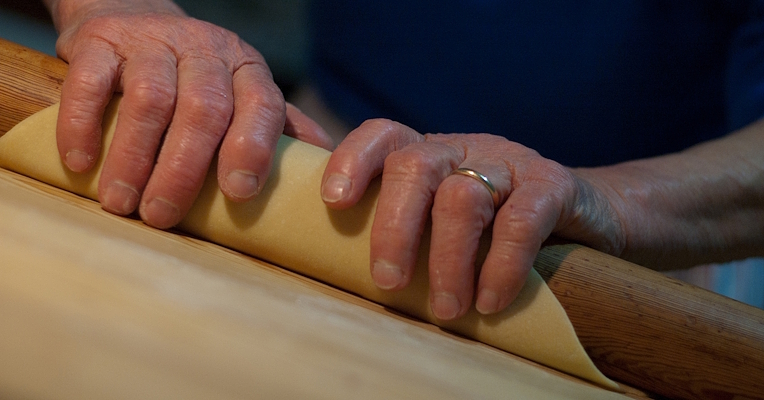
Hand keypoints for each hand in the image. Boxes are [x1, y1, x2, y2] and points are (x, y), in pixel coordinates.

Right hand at [49, 0, 330, 227]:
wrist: (136, 17)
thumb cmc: (199, 79)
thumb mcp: (244, 95)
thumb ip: (279, 131)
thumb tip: (322, 181)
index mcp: (247, 69)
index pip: (262, 105)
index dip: (254, 148)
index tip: (239, 195)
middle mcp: (206, 50)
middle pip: (204, 108)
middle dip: (184, 168)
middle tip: (162, 217)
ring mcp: (153, 41)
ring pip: (150, 97)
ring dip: (134, 155)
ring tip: (122, 204)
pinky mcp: (101, 40)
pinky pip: (91, 79)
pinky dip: (83, 123)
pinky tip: (80, 164)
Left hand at [320, 119, 624, 319]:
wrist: (588, 216)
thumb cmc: (496, 230)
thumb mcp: (446, 219)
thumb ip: (407, 229)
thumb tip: (346, 272)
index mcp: (430, 154)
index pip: (384, 136)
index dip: (353, 160)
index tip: (334, 202)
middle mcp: (464, 150)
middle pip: (415, 166)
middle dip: (394, 228)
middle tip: (388, 282)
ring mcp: (508, 161)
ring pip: (463, 197)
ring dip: (448, 260)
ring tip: (445, 309)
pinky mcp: (553, 182)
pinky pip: (521, 219)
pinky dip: (501, 264)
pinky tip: (490, 300)